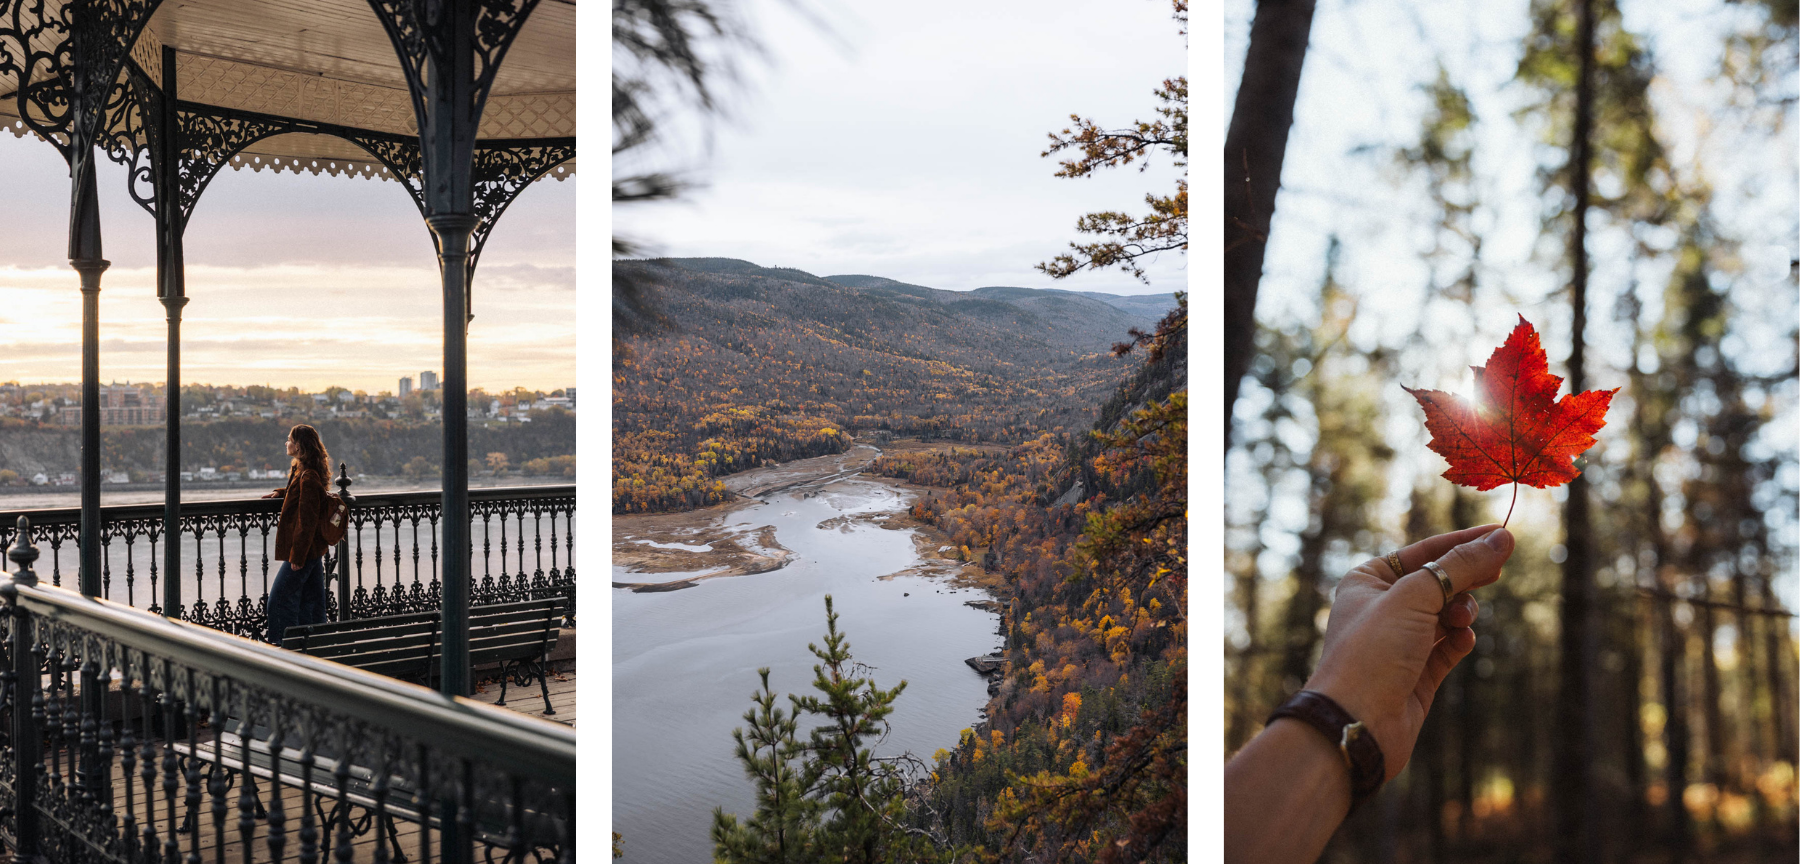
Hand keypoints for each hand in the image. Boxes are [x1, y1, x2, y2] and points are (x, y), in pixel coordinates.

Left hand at [1304, 525, 1512, 780]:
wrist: (1357, 721)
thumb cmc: (1372, 652)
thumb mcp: (1415, 597)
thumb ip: (1459, 567)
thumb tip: (1500, 538)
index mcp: (1367, 581)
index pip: (1422, 552)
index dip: (1462, 542)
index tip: (1501, 532)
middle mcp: (1381, 609)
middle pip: (1437, 582)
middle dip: (1465, 578)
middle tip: (1497, 572)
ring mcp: (1400, 642)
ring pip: (1446, 615)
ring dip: (1461, 613)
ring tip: (1461, 620)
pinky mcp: (1417, 674)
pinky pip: (1449, 647)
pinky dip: (1460, 641)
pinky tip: (1463, 640)